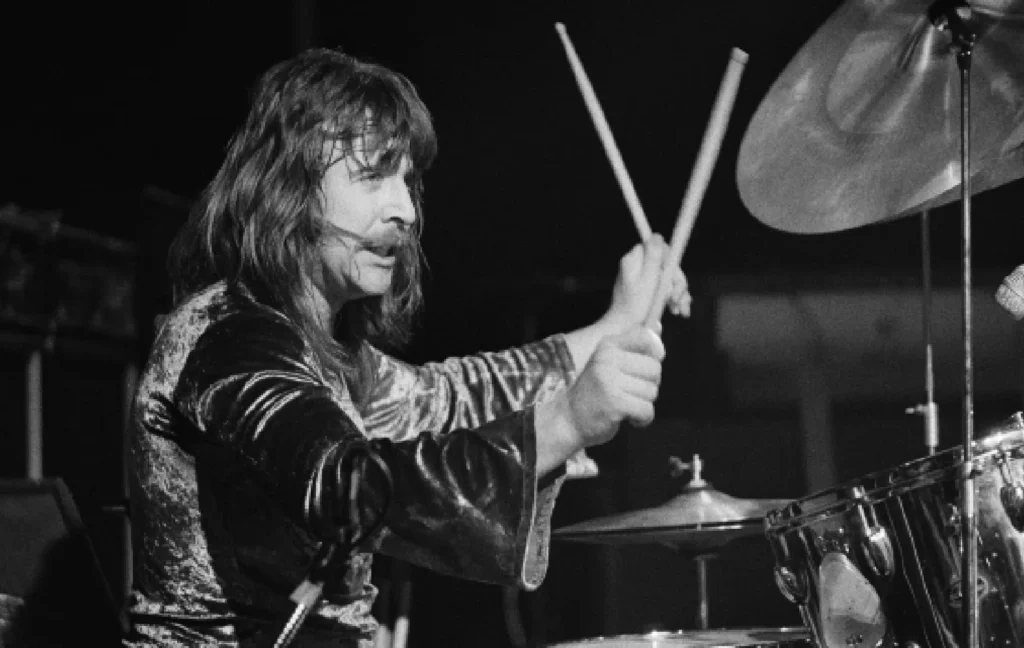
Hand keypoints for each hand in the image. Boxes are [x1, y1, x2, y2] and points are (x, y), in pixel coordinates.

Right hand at [566, 326, 665, 447]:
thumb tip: (658, 326)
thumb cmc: (595, 392)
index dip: (656, 352)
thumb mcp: (610, 363)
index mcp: (607, 345)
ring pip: (652, 391)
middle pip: (655, 369)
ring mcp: (609, 380)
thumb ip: (634, 345)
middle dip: (649, 385)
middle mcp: (607, 358)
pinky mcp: (614, 402)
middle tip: (631, 393)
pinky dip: (643, 419)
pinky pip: (647, 410)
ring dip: (644, 404)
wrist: (569, 420)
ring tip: (626, 405)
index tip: (647, 368)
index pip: (646, 337)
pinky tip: (629, 418)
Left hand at [603, 235, 691, 335]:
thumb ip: (653, 258)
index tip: (675, 279)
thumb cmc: (635, 307)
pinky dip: (674, 299)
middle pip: (667, 264)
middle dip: (676, 282)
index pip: (660, 249)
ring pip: (670, 277)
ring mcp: (644, 277)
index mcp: (634, 259)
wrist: (626, 329)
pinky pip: (667, 288)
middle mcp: (638, 265)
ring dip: (678, 293)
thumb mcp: (647, 280)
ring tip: (679, 309)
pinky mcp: (650, 289)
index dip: (672, 263)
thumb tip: (657, 235)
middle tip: (677, 298)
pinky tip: (678, 311)